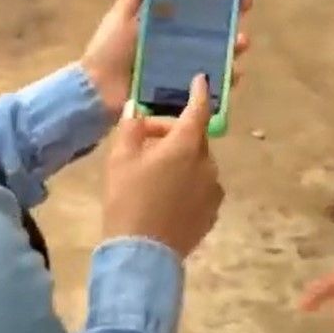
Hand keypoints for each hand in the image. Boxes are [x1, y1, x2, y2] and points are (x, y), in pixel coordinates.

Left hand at [81, 0, 251, 118]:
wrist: (98, 91)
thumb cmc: (109, 50)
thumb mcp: (121, 16)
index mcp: (162, 24)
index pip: (195, 8)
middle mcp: (175, 45)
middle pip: (211, 32)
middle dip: (231, 23)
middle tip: (242, 17)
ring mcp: (179, 69)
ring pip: (215, 56)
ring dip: (233, 49)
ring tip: (240, 44)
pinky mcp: (181, 91)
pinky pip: (209, 85)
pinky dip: (226, 80)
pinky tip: (234, 74)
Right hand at [102, 74, 222, 257]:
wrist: (142, 253)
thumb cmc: (128, 198)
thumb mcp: (120, 159)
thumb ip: (131, 128)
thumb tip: (135, 108)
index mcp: (187, 144)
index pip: (199, 109)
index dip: (199, 92)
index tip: (200, 79)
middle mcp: (207, 163)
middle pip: (195, 137)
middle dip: (174, 132)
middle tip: (146, 138)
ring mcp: (213, 190)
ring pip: (198, 163)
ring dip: (181, 158)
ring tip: (153, 171)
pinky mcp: (212, 212)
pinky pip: (201, 187)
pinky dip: (188, 182)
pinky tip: (166, 195)